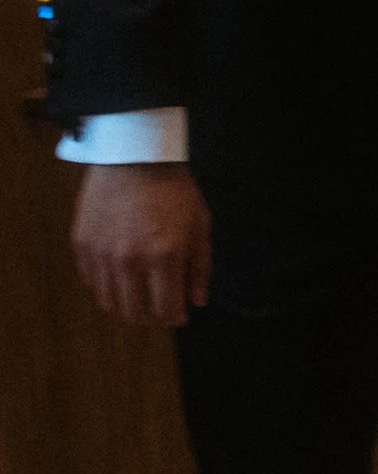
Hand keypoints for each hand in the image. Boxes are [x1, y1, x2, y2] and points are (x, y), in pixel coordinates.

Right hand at [73, 164, 211, 326]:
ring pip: (108, 301)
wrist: (134, 156)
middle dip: (149, 317)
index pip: (165, 310)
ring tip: (136, 296)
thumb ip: (199, 267)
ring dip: (125, 305)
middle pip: (133, 312)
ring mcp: (101, 254)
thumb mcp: (199, 225)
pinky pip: (90, 280)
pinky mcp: (81, 244)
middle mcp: (129, 261)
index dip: (174, 317)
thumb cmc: (174, 190)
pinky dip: (104, 285)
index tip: (178, 314)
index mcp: (163, 257)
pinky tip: (117, 276)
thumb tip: (197, 302)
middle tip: (157, 308)